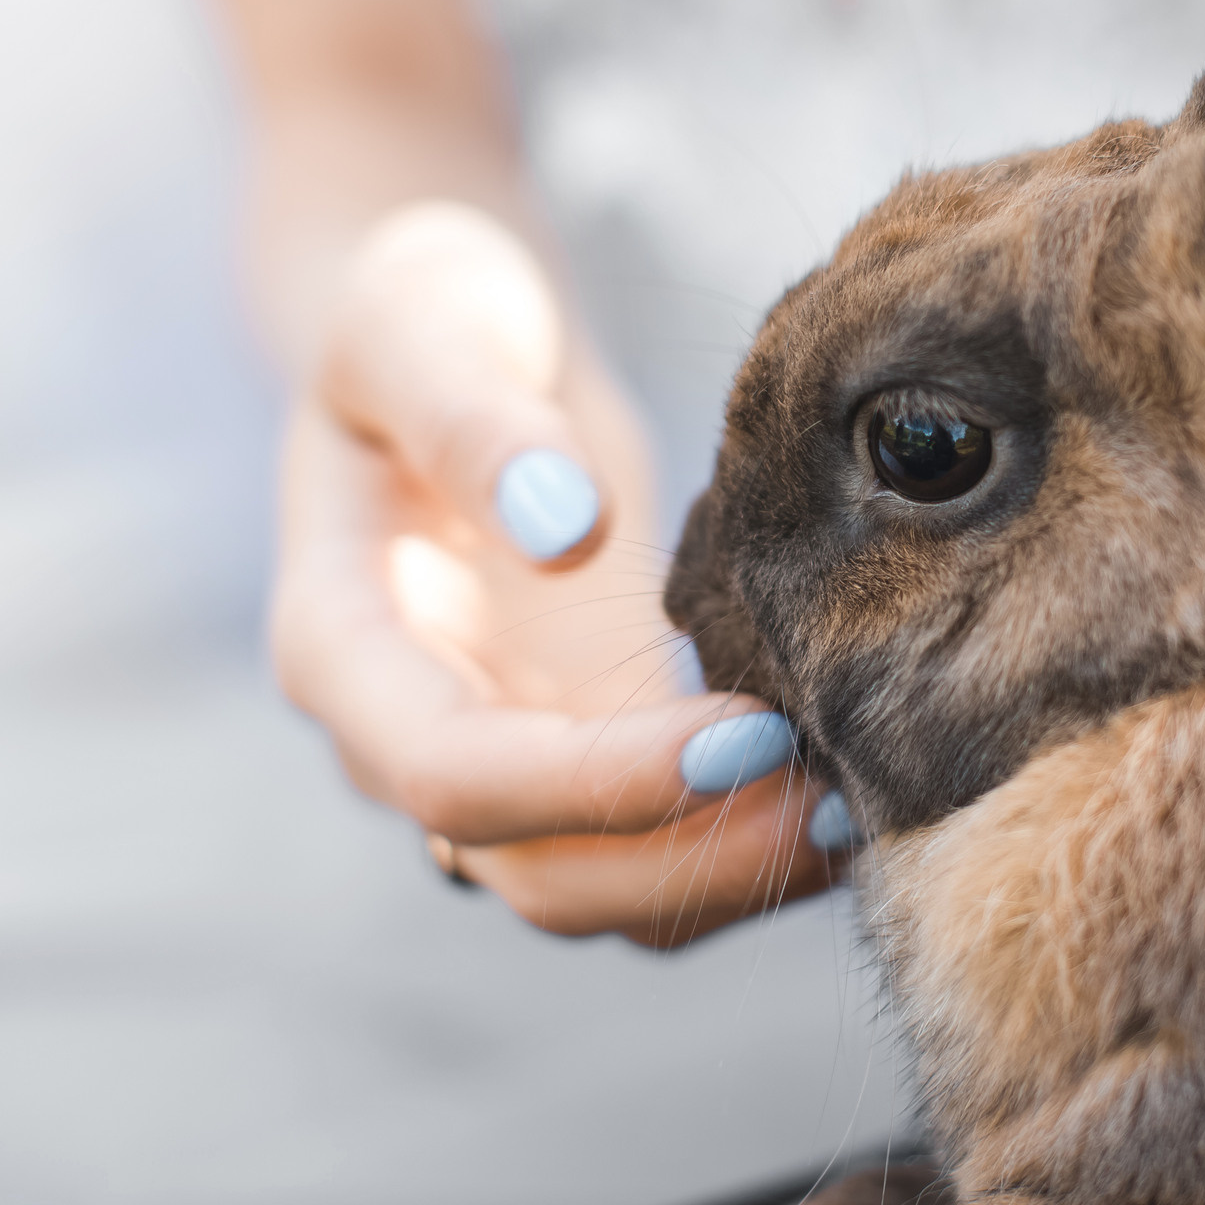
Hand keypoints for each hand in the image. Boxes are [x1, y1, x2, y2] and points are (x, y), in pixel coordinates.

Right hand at [271, 202, 841, 945]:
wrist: (453, 343)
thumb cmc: (428, 313)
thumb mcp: (428, 321)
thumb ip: (478, 416)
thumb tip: (563, 528)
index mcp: (340, 645)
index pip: (453, 773)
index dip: (597, 780)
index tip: (747, 728)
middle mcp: (409, 734)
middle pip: (533, 874)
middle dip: (686, 858)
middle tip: (836, 796)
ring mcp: (499, 756)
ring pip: (603, 891)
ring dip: (727, 874)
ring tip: (863, 809)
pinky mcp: (580, 750)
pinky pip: (656, 844)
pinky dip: (743, 839)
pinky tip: (850, 787)